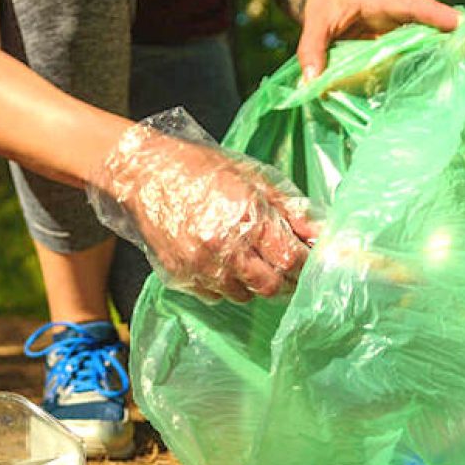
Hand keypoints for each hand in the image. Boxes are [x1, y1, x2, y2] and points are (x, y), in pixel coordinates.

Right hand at [88, 109, 320, 302]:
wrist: (144, 174)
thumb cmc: (199, 168)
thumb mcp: (251, 178)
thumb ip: (288, 208)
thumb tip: (320, 234)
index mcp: (246, 218)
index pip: (291, 260)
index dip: (305, 263)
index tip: (306, 258)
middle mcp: (223, 248)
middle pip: (271, 286)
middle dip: (283, 279)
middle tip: (281, 264)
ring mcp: (199, 266)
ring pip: (243, 295)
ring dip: (252, 282)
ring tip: (245, 257)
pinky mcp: (180, 275)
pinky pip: (215, 295)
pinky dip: (224, 284)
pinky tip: (218, 260)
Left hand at [297, 0, 459, 80]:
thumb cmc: (326, 1)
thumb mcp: (314, 20)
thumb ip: (312, 48)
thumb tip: (311, 81)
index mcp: (383, 4)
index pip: (413, 6)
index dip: (435, 14)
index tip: (457, 22)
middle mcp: (395, 20)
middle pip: (426, 29)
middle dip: (444, 42)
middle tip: (460, 57)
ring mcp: (394, 36)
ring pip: (416, 48)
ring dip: (428, 61)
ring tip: (442, 80)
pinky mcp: (387, 50)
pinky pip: (400, 61)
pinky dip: (404, 74)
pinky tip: (409, 94)